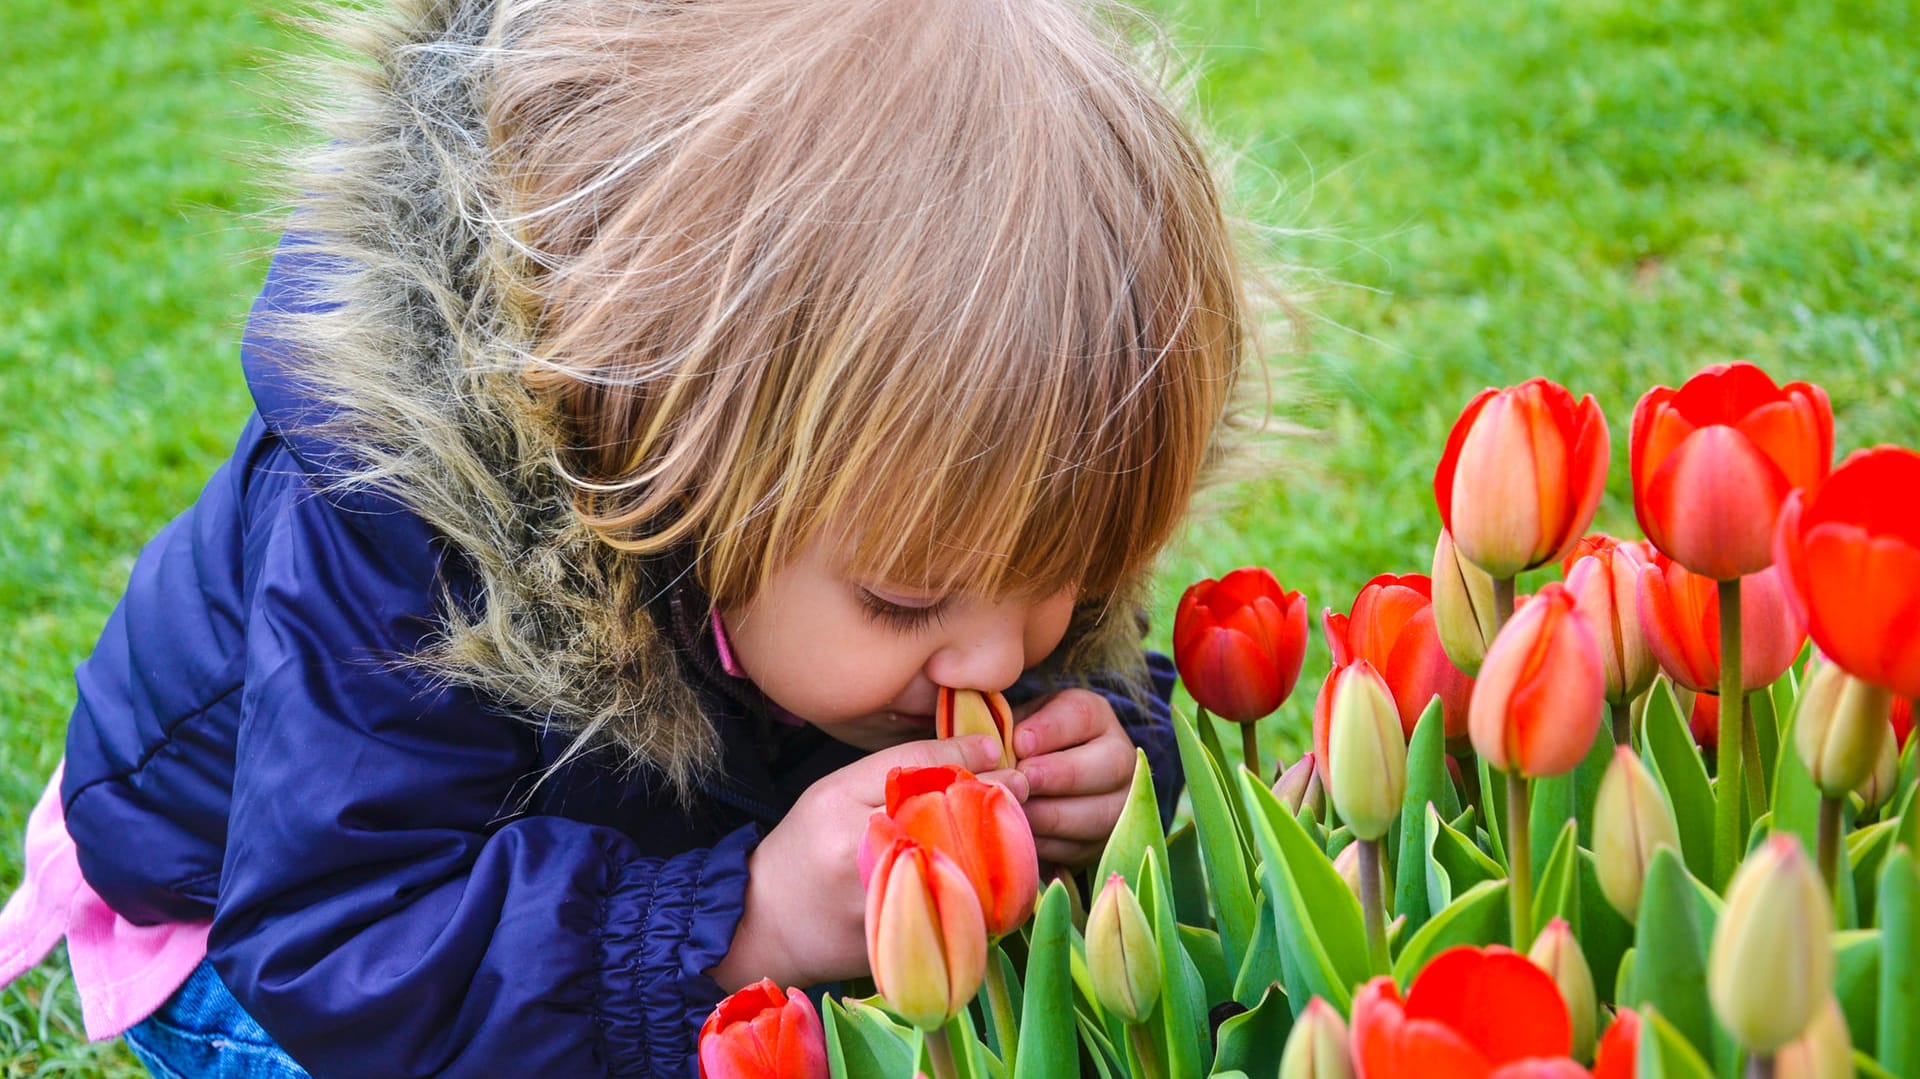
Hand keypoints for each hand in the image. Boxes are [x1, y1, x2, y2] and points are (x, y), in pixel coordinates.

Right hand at [709, 733, 1025, 990]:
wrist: (763, 922)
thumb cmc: (805, 847)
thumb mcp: (837, 790)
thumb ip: (902, 766)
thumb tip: (982, 750)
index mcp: (840, 806)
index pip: (918, 770)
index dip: (969, 761)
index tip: (1004, 759)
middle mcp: (856, 854)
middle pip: (949, 822)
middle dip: (993, 808)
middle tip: (1021, 794)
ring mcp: (875, 905)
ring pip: (959, 874)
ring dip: (998, 854)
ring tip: (1014, 836)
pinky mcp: (892, 947)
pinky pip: (954, 921)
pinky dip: (983, 901)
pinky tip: (996, 883)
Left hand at [1011, 689, 1135, 867]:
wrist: (1039, 786)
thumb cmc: (1022, 747)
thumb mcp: (1017, 725)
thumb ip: (1008, 731)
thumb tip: (994, 752)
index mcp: (1095, 716)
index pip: (1082, 715)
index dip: (1051, 730)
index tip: (1019, 743)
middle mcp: (1119, 757)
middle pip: (1108, 764)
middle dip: (1060, 775)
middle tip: (1022, 781)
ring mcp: (1119, 803)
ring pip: (1099, 812)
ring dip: (1052, 815)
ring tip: (1017, 811)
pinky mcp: (1104, 842)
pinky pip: (1082, 846)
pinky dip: (1049, 843)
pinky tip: (1023, 835)